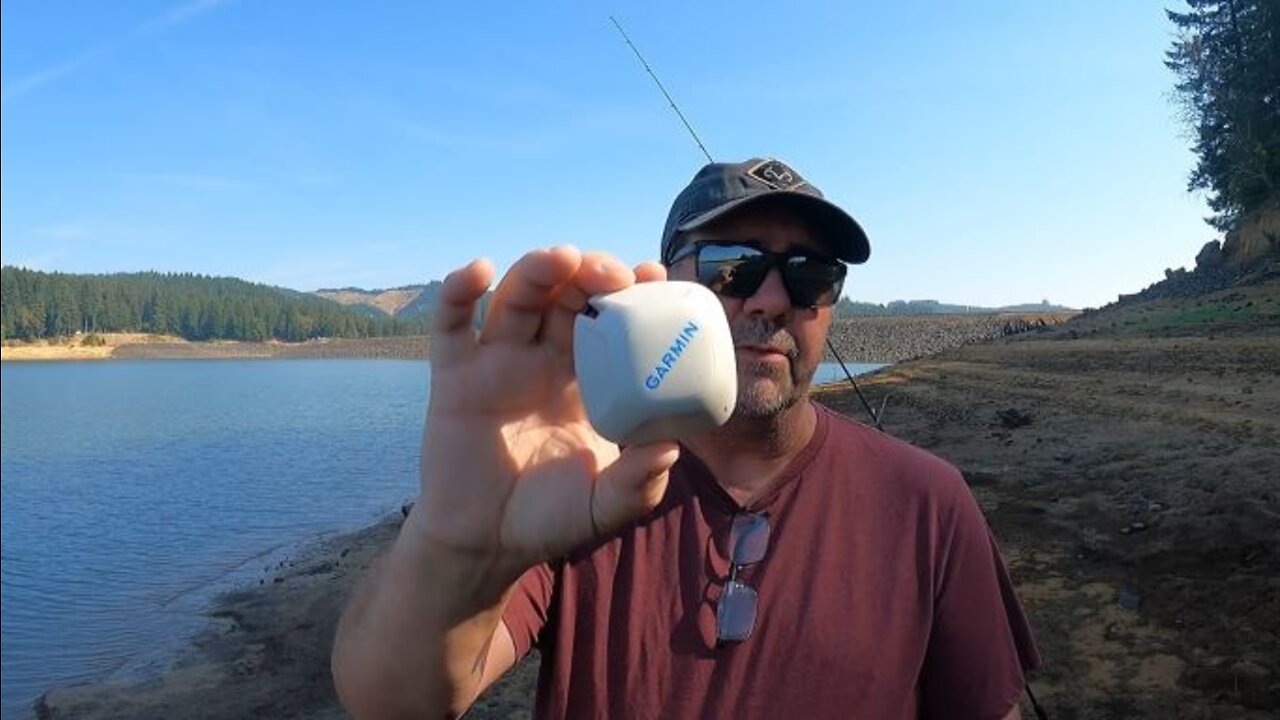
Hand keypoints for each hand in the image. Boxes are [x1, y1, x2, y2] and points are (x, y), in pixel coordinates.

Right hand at [415, 246, 680, 571]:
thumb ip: (638, 483)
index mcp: (587, 377)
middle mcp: (544, 358)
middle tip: (612, 273)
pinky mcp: (453, 376)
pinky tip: (475, 272)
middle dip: (591, 272)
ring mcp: (497, 362)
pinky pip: (450, 325)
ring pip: (518, 297)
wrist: (487, 543)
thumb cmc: (550, 517)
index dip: (633, 293)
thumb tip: (669, 448)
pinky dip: (457, 292)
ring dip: (538, 269)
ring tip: (562, 258)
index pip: (613, 319)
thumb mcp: (606, 505)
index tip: (655, 275)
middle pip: (568, 295)